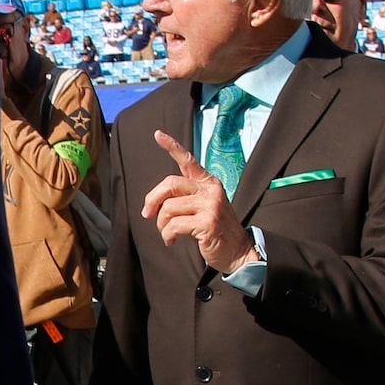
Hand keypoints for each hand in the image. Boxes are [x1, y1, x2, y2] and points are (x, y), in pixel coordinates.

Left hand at [145, 130, 255, 273]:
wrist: (237, 251)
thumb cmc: (215, 229)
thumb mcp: (204, 206)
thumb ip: (185, 198)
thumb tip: (154, 203)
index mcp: (208, 182)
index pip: (188, 159)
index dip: (172, 146)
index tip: (158, 134)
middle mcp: (210, 190)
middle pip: (170, 183)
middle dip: (152, 199)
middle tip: (147, 214)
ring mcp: (210, 205)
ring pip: (169, 208)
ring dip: (161, 224)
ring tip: (167, 233)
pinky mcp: (207, 222)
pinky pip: (174, 225)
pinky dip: (167, 235)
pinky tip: (172, 241)